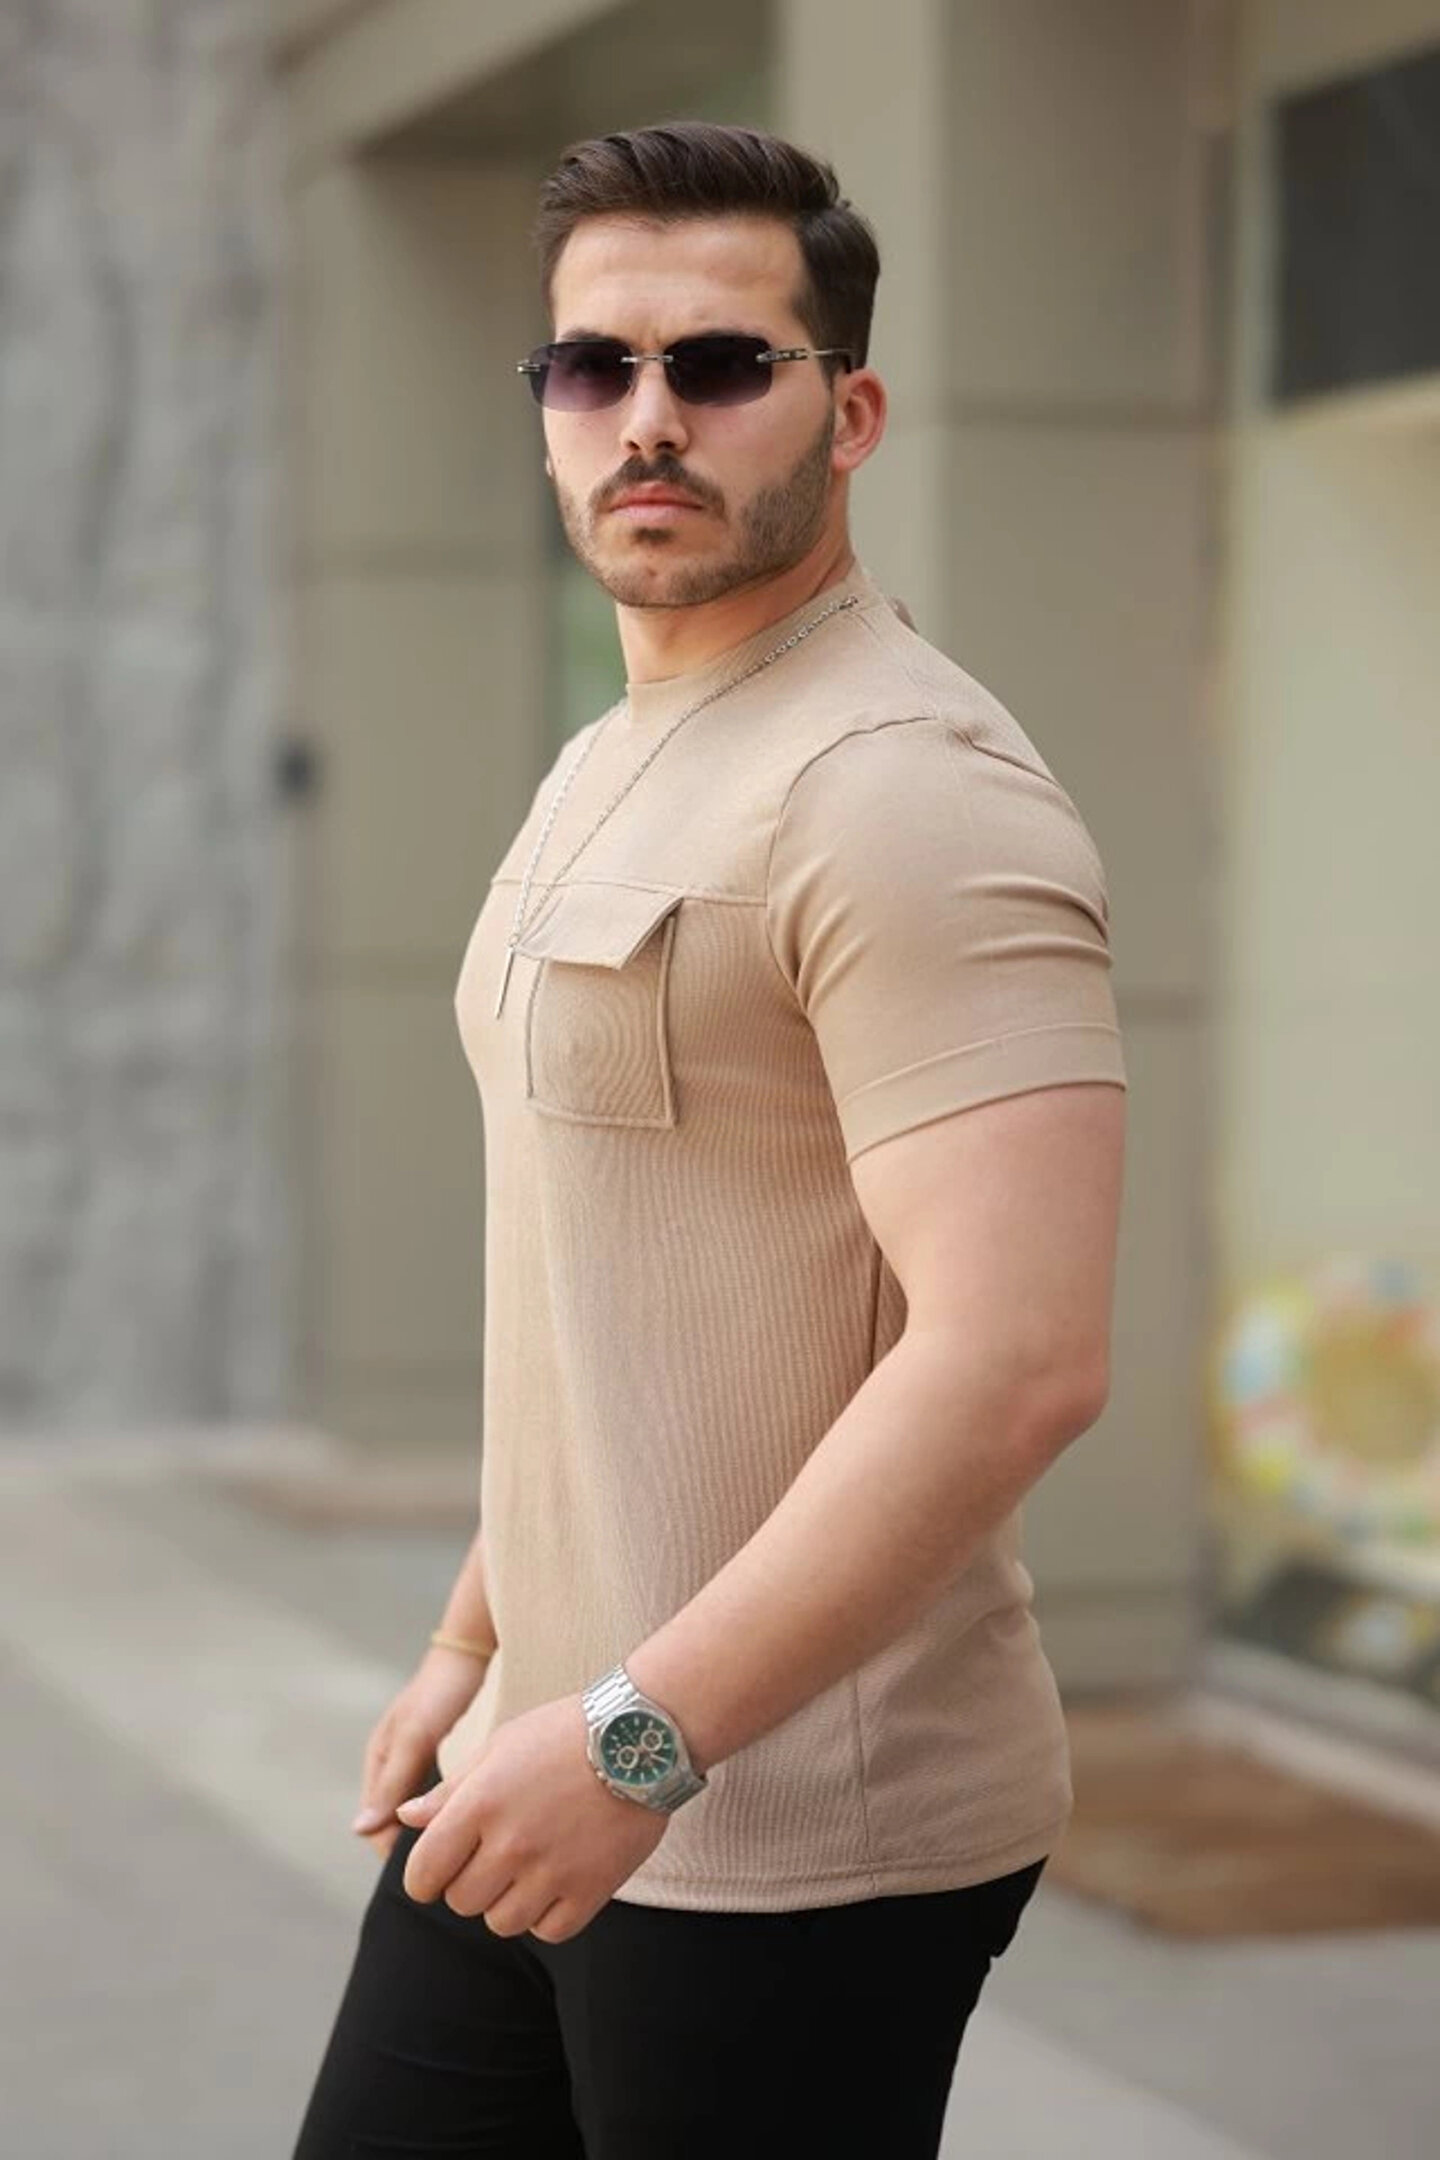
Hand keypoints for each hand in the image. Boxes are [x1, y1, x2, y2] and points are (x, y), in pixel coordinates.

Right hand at [351, 1647, 491, 1860]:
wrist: (468, 1655)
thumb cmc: (438, 1694)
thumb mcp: (414, 1738)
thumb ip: (393, 1782)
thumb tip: (360, 1831)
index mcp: (378, 1764)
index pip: (376, 1828)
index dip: (396, 1853)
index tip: (428, 1869)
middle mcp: (392, 1766)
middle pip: (396, 1823)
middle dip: (416, 1845)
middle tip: (450, 1864)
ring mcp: (414, 1761)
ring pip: (416, 1812)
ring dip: (431, 1829)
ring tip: (461, 1848)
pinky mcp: (437, 1757)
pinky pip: (435, 1796)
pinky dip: (445, 1810)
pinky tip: (470, 1819)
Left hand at [394, 1693, 669, 1942]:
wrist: (642, 1735)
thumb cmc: (564, 1733)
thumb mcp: (500, 1746)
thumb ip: (450, 1790)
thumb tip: (405, 1818)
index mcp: (479, 1803)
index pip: (423, 1873)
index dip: (424, 1878)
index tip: (438, 1872)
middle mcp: (511, 1842)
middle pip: (462, 1902)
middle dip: (469, 1884)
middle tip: (494, 1857)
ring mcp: (553, 1870)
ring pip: (502, 1923)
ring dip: (507, 1902)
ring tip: (529, 1867)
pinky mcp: (592, 1889)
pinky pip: (550, 1931)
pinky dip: (548, 1915)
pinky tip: (559, 1880)